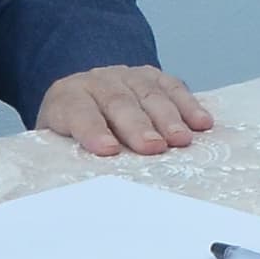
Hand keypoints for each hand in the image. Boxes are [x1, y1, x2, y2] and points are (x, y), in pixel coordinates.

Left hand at [37, 64, 216, 157]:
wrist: (84, 99)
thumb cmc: (72, 133)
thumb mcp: (58, 143)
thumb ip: (65, 156)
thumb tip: (76, 183)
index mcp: (66, 98)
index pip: (77, 112)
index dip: (92, 129)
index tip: (108, 150)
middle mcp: (97, 82)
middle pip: (118, 101)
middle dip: (138, 125)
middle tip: (153, 146)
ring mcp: (127, 75)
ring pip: (149, 93)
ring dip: (168, 117)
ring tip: (182, 140)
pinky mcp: (152, 76)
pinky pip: (172, 87)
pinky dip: (189, 105)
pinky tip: (202, 123)